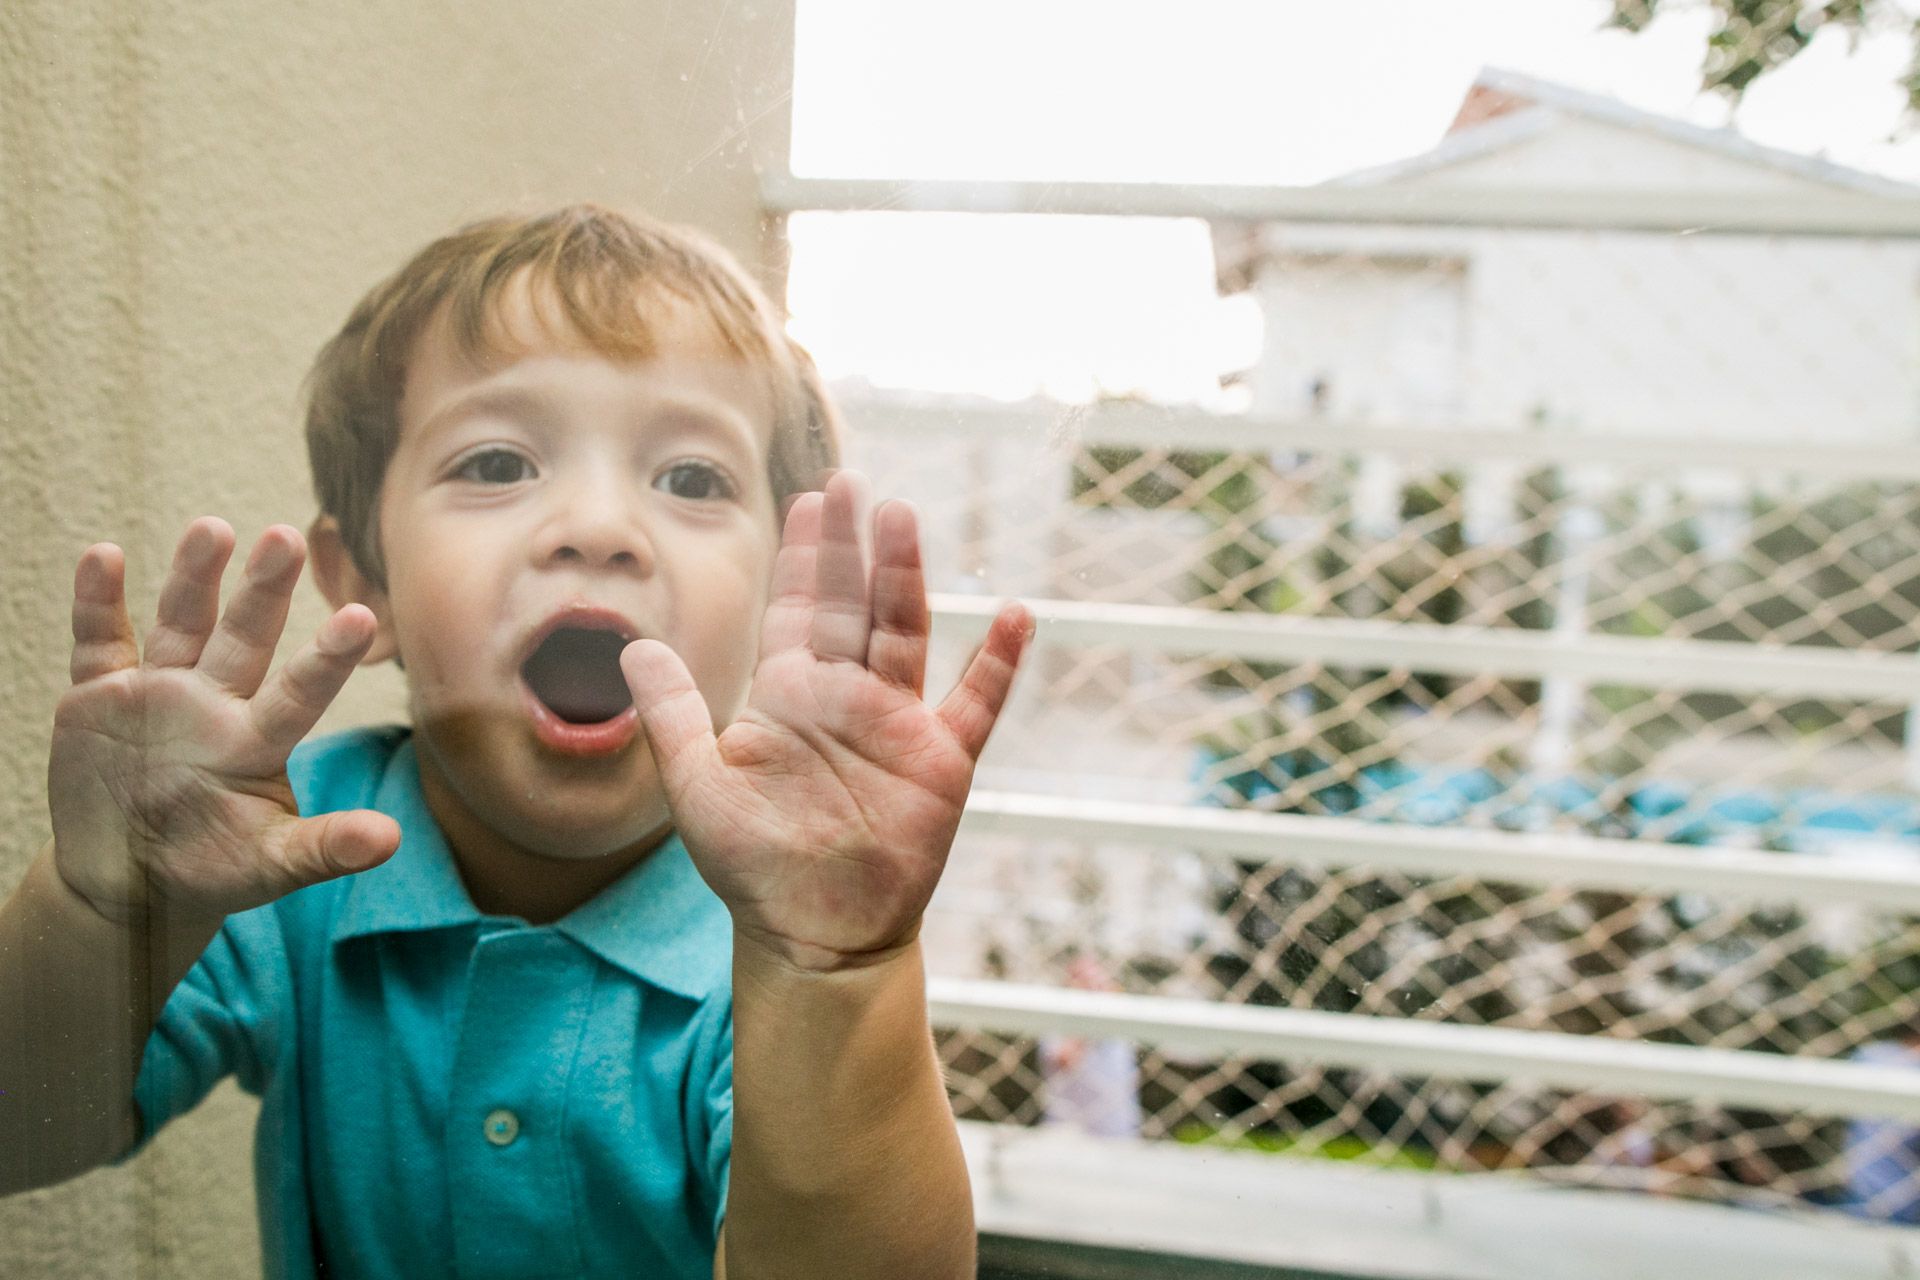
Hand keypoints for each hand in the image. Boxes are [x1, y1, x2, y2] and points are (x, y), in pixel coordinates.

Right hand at [48, 518, 399, 927]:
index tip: (361, 617)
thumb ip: (325, 848)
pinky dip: (97, 602)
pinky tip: (105, 556)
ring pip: (180, 623)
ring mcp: (159, 692)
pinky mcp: (101, 695)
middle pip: (244, 637)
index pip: (300, 691)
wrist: (130, 881)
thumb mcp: (270, 865)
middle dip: (263, 590)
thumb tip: (391, 841)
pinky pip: (99, 641)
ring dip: (192, 577)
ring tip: (213, 528)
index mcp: (258, 741)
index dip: (327, 657)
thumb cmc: (213, 868)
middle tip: (288, 537)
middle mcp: (215, 703)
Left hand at [622, 471, 1031, 971]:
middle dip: (852, 545)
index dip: (805, 556)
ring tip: (904, 520)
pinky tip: (1014, 617)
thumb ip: (672, 717)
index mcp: (790, 697)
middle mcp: (846, 698)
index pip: (800, 608)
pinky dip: (997, 664)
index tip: (809, 500)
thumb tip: (631, 647)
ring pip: (906, 634)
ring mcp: (897, 726)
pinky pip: (977, 705)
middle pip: (854, 605)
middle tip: (852, 484)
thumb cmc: (753, 868)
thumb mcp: (698, 789)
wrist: (814, 936)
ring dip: (907, 578)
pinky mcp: (941, 764)